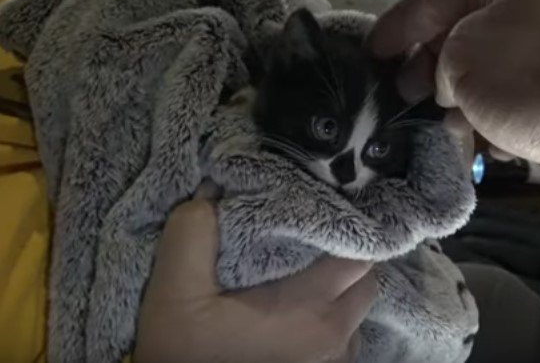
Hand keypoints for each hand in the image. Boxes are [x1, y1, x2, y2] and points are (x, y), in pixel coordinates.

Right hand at [135, 199, 377, 362]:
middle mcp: (336, 337)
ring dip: (340, 293)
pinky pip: (346, 339)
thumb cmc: (182, 354)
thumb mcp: (173, 292)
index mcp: (312, 308)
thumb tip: (210, 192)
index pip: (360, 255)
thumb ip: (192, 234)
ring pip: (359, 312)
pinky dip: (332, 321)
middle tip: (310, 244)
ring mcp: (333, 362)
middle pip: (366, 281)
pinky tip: (299, 315)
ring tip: (304, 279)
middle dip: (346, 259)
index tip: (319, 214)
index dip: (345, 230)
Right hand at [369, 0, 539, 176]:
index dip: (396, 25)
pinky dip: (495, 132)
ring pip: (491, 82)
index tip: (368, 59)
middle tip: (396, 105)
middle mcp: (534, 16)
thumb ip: (441, 67)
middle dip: (425, 70)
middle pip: (463, 38)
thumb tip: (454, 92)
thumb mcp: (465, 58)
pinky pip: (520, 115)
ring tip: (429, 136)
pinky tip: (478, 154)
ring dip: (459, 108)